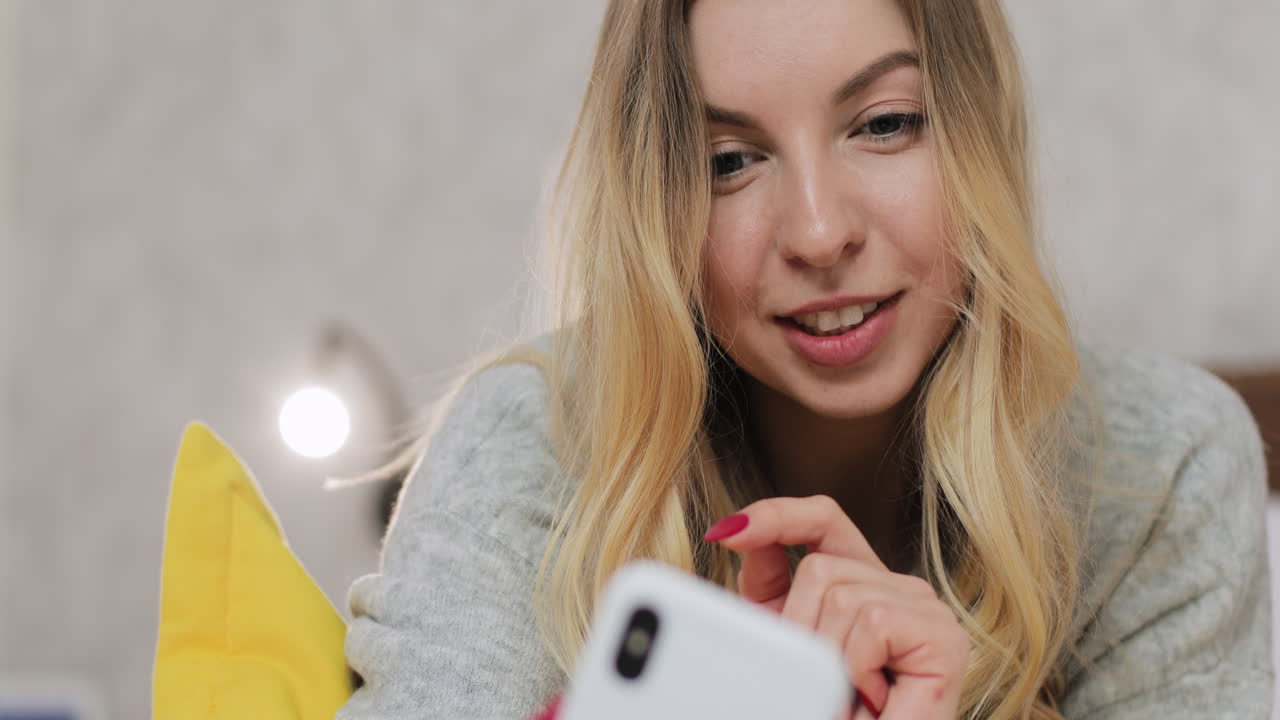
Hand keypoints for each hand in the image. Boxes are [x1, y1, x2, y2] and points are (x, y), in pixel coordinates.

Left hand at [704, 495, 968, 719]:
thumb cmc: (825, 709)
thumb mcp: (784, 638)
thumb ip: (768, 584)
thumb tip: (739, 532)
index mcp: (862, 581)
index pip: (823, 519)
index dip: (778, 515)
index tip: (729, 534)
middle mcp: (898, 586)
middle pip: (822, 565)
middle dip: (798, 628)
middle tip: (816, 680)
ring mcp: (925, 609)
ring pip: (842, 595)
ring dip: (827, 659)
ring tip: (845, 695)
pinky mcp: (943, 637)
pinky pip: (874, 622)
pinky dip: (857, 668)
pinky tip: (870, 696)